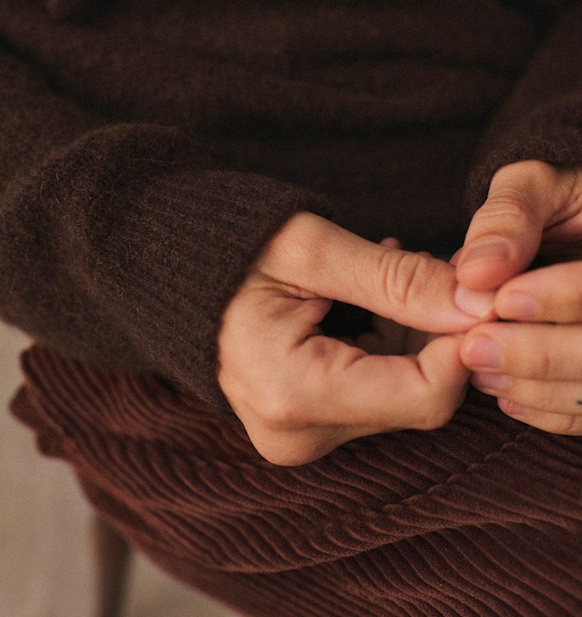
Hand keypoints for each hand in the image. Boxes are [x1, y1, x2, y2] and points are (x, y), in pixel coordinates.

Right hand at [218, 212, 479, 464]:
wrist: (170, 271)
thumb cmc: (230, 249)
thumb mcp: (315, 249)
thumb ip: (400, 280)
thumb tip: (479, 306)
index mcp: (292, 393)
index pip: (426, 395)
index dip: (462, 342)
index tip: (472, 290)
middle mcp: (295, 435)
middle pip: (417, 396)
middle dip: (435, 331)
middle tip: (424, 265)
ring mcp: (297, 438)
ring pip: (401, 394)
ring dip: (412, 334)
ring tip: (389, 273)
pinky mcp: (302, 428)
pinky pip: (375, 394)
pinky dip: (388, 345)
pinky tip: (371, 299)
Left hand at [455, 159, 581, 434]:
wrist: (566, 236)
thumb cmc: (547, 206)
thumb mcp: (532, 187)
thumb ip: (508, 218)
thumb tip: (477, 272)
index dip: (558, 298)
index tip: (502, 299)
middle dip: (540, 354)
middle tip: (474, 347)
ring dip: (534, 386)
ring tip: (476, 366)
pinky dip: (545, 410)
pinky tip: (502, 390)